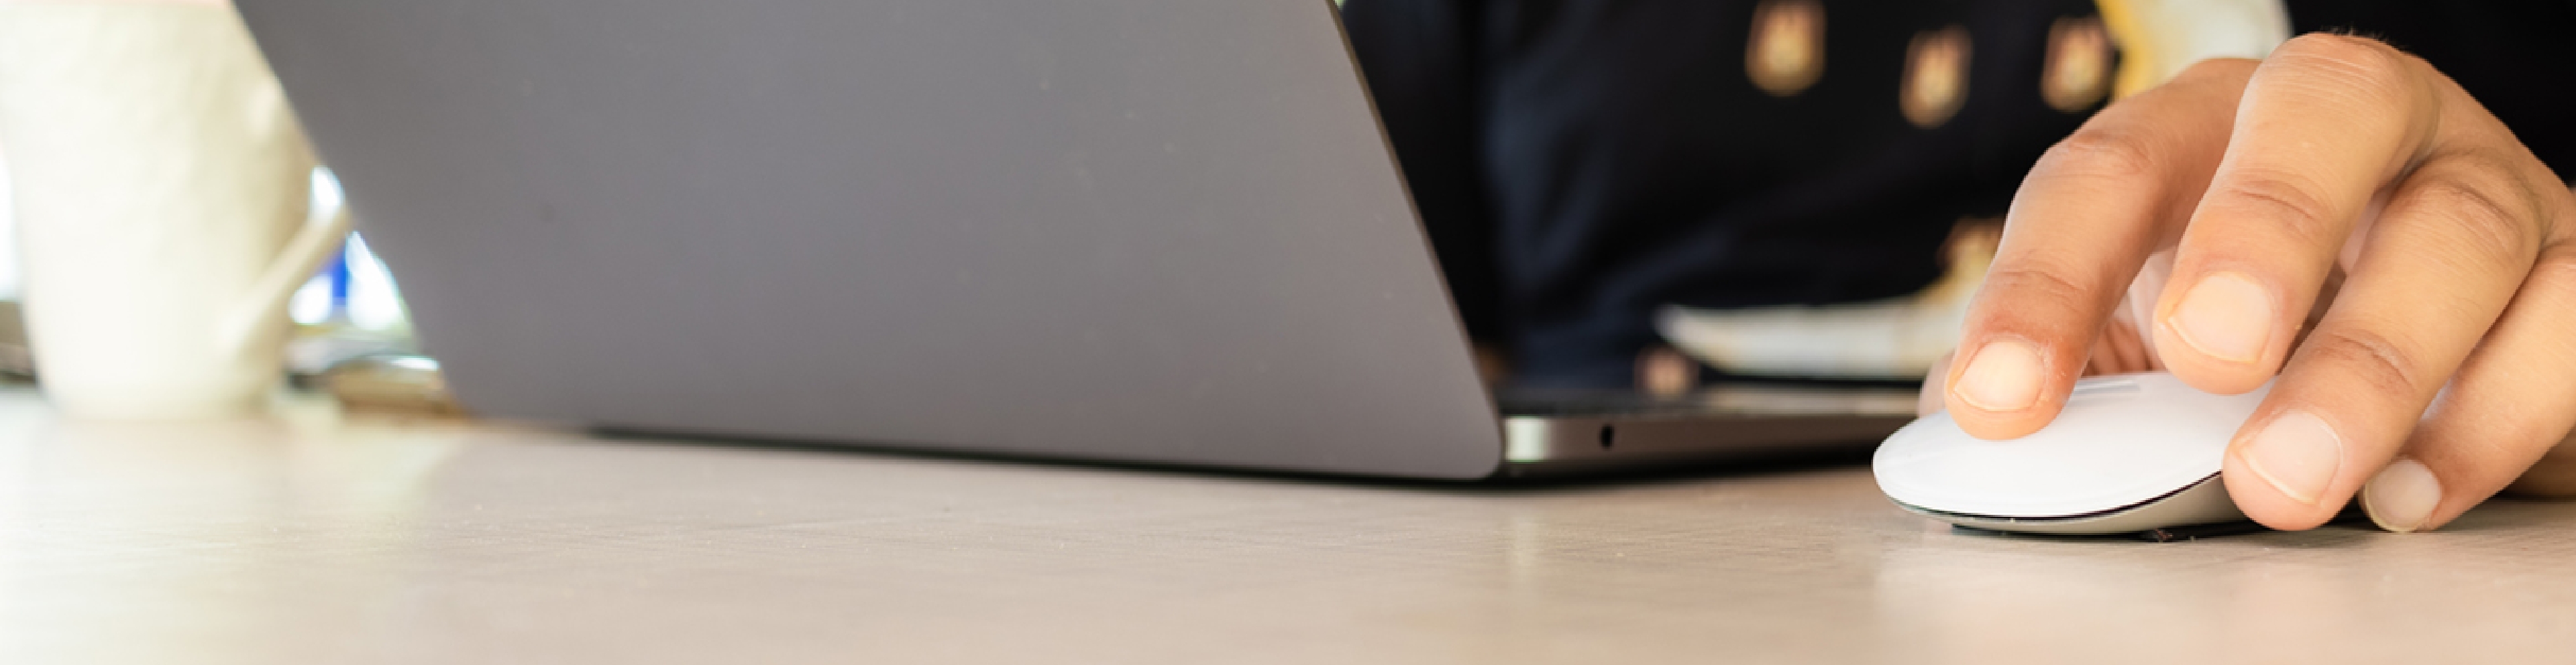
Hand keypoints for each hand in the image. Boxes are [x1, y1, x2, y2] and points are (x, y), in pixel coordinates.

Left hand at [1934, 35, 2575, 531]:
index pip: (2109, 172)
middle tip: (2206, 355)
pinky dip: (2492, 418)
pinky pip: (2568, 322)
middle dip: (2260, 228)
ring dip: (2369, 364)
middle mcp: (2357, 124)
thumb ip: (2071, 379)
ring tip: (2285, 477)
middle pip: (2327, 108)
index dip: (2043, 285)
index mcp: (2209, 125)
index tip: (1998, 402)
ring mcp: (2486, 181)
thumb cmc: (2258, 334)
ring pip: (2459, 230)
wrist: (2430, 355)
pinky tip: (2406, 495)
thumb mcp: (2142, 342)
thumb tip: (1964, 440)